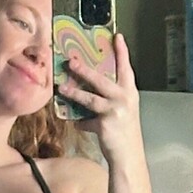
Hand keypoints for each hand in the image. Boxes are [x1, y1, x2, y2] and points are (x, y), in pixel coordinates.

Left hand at [60, 32, 140, 165]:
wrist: (128, 156)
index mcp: (130, 92)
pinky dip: (80, 123)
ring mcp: (114, 111)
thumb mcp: (122, 111)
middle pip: (101, 79)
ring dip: (74, 93)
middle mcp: (124, 99)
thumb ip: (110, 99)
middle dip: (85, 70)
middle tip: (71, 61)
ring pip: (90, 98)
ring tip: (62, 88)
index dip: (122, 52)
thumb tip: (89, 90)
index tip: (117, 36)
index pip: (126, 67)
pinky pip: (86, 121)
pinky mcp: (104, 124)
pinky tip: (75, 123)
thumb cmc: (125, 132)